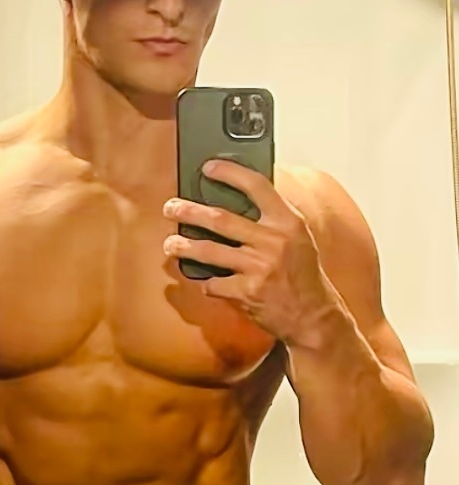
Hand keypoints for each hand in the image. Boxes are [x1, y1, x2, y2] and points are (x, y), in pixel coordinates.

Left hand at [162, 159, 336, 344]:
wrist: (313, 316)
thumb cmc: (302, 274)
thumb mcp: (298, 238)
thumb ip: (273, 218)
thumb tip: (237, 196)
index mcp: (288, 222)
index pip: (257, 186)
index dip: (230, 173)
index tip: (208, 168)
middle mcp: (274, 241)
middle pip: (220, 218)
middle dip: (189, 212)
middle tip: (171, 208)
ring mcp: (259, 267)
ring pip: (209, 251)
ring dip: (184, 246)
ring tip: (170, 244)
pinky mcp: (247, 292)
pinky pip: (213, 283)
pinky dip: (205, 282)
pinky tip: (202, 280)